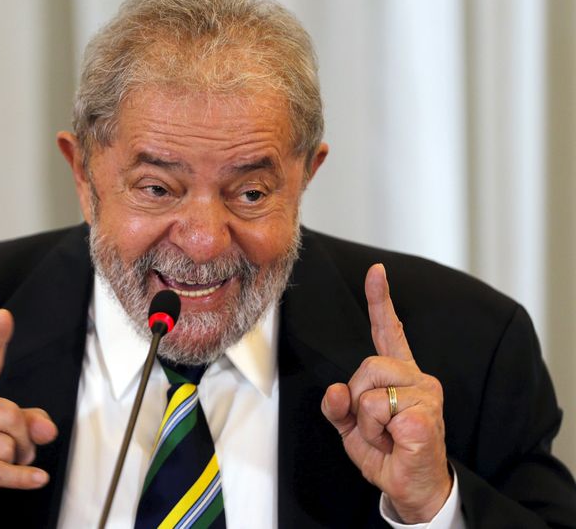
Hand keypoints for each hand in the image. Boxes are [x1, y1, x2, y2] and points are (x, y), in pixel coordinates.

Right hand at [0, 309, 57, 528]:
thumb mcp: (2, 429)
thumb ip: (29, 421)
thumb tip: (46, 429)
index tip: (4, 317)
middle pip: (10, 415)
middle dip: (22, 438)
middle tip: (13, 450)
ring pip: (7, 446)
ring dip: (16, 461)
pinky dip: (21, 478)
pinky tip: (35, 479)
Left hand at [321, 264, 451, 522]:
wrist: (413, 488)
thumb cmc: (388, 453)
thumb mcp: (352, 428)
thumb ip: (339, 406)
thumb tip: (333, 391)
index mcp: (400, 375)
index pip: (389, 332)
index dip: (380, 301)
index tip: (375, 271)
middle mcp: (418, 378)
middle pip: (367, 365)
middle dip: (357, 398)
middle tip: (375, 426)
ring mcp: (426, 396)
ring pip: (369, 392)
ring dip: (366, 421)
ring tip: (385, 436)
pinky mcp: (425, 417)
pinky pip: (377, 414)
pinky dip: (376, 435)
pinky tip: (396, 443)